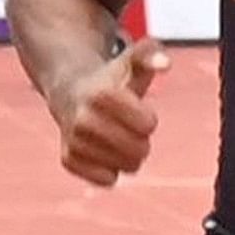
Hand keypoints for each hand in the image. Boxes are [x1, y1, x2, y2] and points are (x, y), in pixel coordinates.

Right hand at [51, 38, 166, 187]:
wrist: (70, 92)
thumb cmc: (112, 80)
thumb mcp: (131, 62)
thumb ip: (150, 55)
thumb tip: (165, 63)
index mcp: (100, 96)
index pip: (147, 125)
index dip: (147, 118)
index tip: (134, 107)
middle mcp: (81, 119)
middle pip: (139, 150)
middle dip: (140, 139)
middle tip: (125, 124)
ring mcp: (73, 141)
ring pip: (127, 167)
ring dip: (129, 155)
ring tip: (115, 135)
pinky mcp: (69, 160)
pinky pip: (107, 179)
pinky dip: (112, 169)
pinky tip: (103, 150)